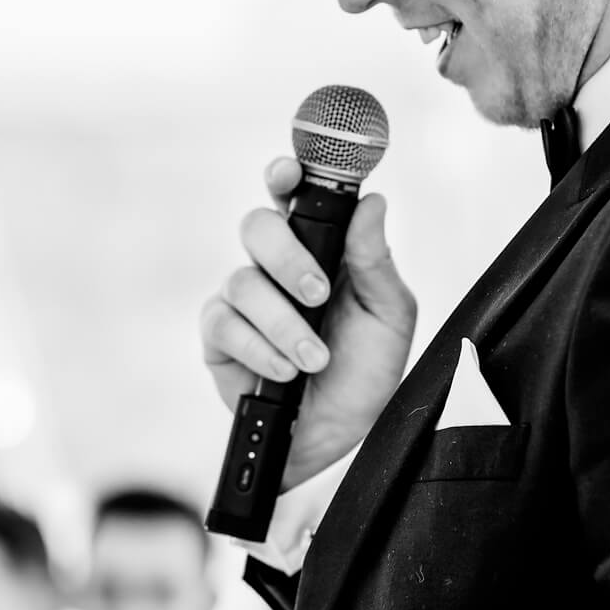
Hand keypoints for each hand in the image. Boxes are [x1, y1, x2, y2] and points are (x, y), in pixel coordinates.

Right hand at [200, 156, 417, 487]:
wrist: (343, 436)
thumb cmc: (367, 371)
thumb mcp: (389, 315)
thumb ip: (375, 260)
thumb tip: (374, 201)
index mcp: (320, 247)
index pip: (294, 197)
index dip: (285, 175)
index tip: (290, 173)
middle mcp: (276, 266)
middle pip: (257, 226)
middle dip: (286, 258)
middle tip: (318, 293)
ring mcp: (244, 300)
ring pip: (243, 281)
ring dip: (283, 323)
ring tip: (315, 358)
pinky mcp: (220, 338)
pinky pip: (224, 324)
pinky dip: (260, 347)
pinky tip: (285, 370)